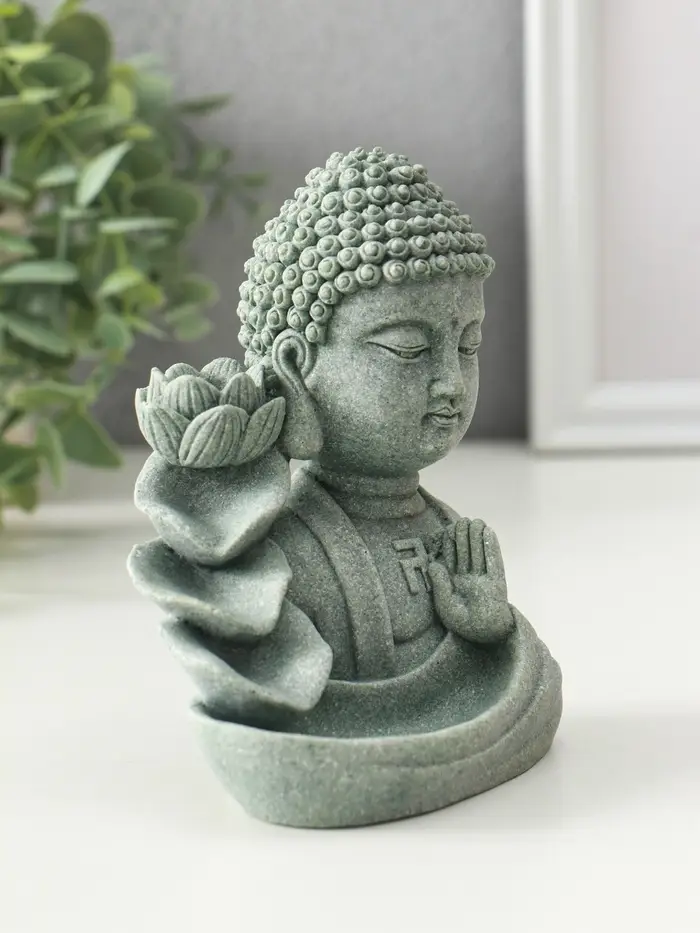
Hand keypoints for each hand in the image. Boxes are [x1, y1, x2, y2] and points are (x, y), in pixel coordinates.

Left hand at [429, 519, 514, 643]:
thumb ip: (439, 586)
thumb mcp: (445, 607)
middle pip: (466, 552)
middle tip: (464, 520)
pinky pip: (494, 561)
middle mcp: (469, 578)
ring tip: (476, 521)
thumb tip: (434, 565)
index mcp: (455, 582)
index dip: (451, 543)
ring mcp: (484, 579)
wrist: (487, 637)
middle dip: (464, 536)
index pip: (452, 558)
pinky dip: (491, 547)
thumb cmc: (465, 625)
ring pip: (479, 553)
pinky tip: (489, 533)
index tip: (449, 527)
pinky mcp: (497, 582)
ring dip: (477, 537)